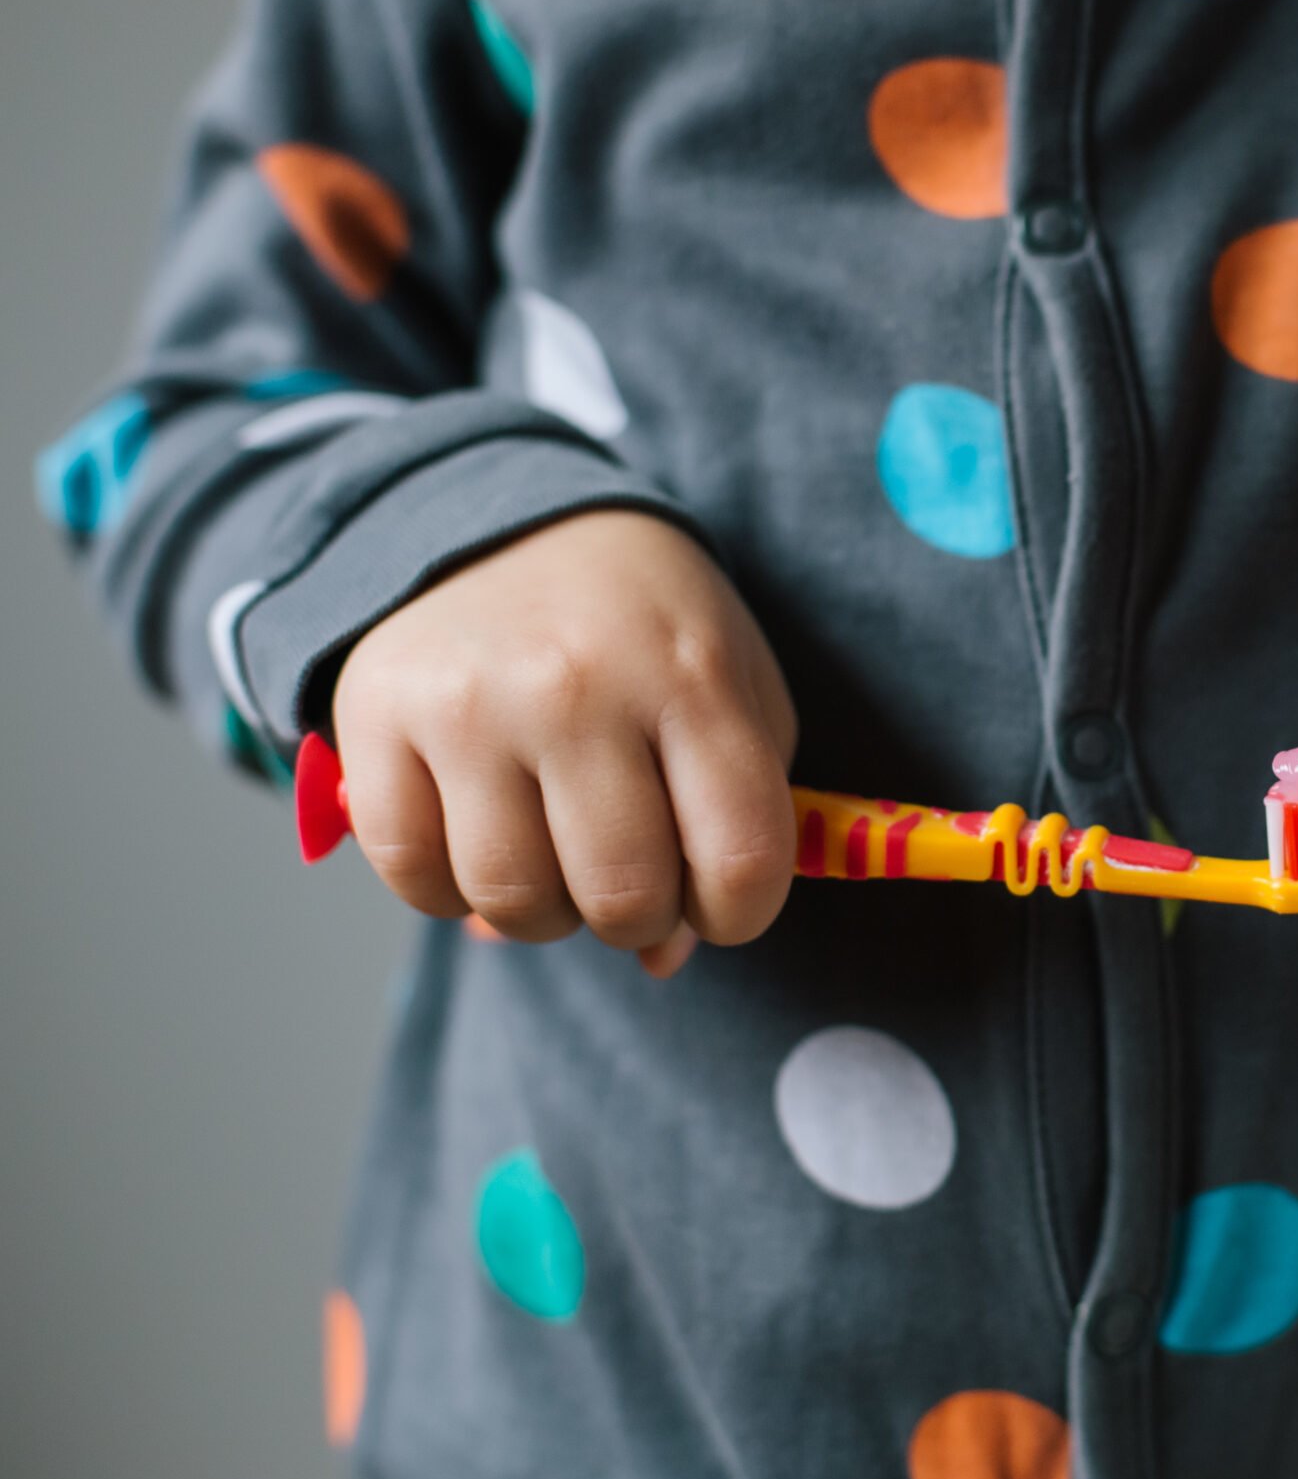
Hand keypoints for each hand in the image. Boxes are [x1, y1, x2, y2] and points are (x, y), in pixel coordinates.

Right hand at [331, 510, 798, 974]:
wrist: (505, 521)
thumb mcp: (729, 689)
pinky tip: (479, 839)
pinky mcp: (376, 717)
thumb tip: (667, 956)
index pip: (740, 857)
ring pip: (514, 901)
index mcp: (691, 675)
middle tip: (630, 876)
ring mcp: (471, 702)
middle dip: (639, 919)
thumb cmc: (642, 630)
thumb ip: (736, 820)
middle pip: (622, 897)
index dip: (739, 914)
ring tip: (556, 856)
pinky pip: (414, 879)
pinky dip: (452, 892)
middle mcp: (580, 686)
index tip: (720, 898)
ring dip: (545, 913)